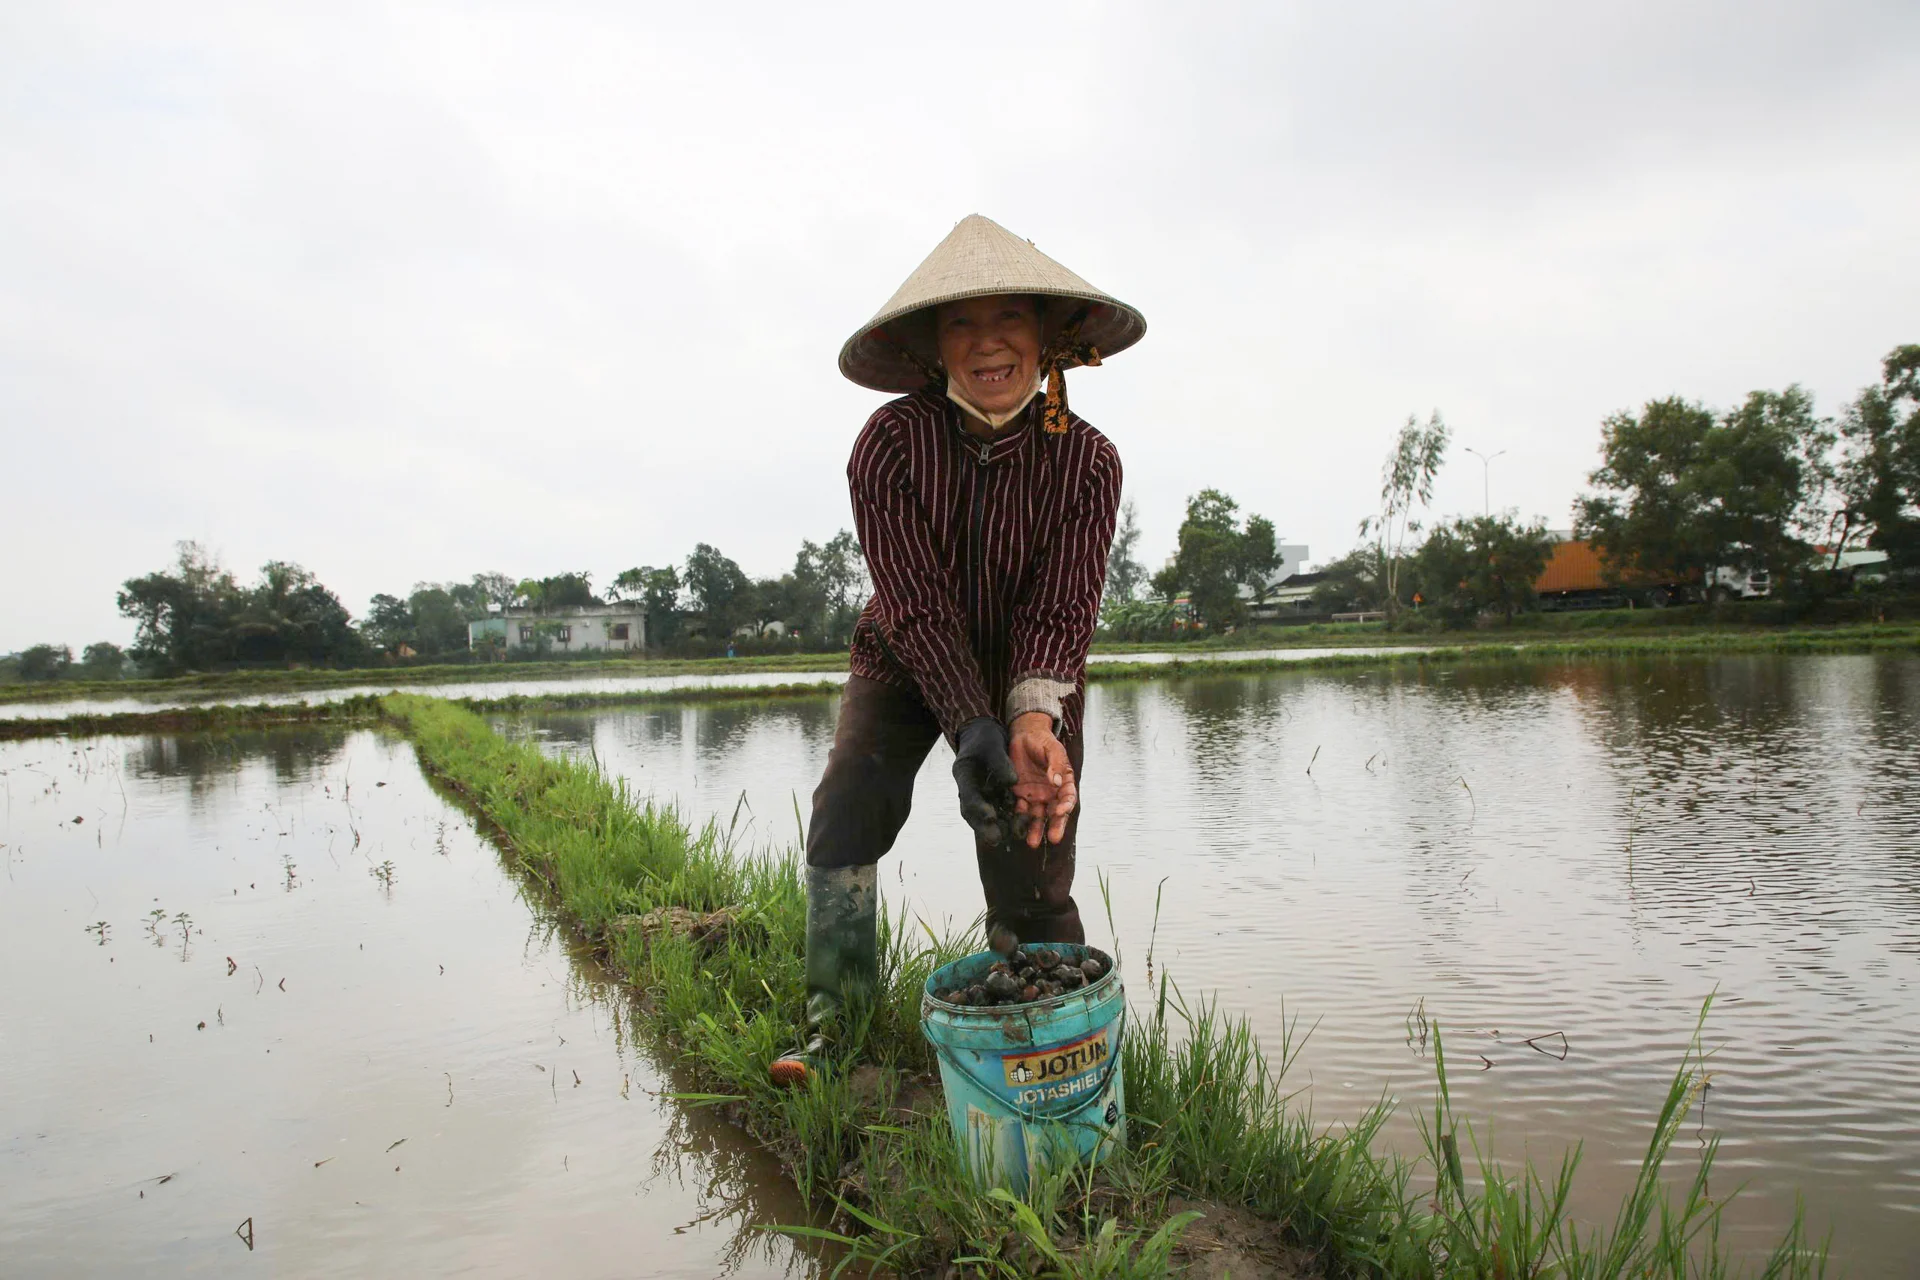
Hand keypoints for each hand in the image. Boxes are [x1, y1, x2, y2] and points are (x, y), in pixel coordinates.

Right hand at [952, 717, 1016, 844]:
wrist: (983, 736)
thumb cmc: (985, 739)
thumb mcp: (992, 746)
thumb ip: (1001, 764)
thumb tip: (1012, 782)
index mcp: (964, 774)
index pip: (968, 795)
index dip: (978, 808)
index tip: (990, 817)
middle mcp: (970, 789)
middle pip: (973, 813)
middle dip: (985, 827)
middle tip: (997, 838)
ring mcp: (979, 794)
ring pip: (985, 816)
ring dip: (998, 827)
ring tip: (1014, 833)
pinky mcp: (991, 797)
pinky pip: (998, 812)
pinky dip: (1007, 820)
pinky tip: (1022, 825)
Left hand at [1009, 712, 1075, 848]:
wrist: (1024, 735)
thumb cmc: (1043, 741)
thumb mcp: (1052, 750)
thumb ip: (1055, 764)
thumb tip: (1056, 782)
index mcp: (1063, 783)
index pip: (1067, 798)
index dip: (1066, 806)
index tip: (1061, 812)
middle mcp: (1050, 793)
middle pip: (1054, 813)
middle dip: (1054, 826)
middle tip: (1053, 839)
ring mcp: (1035, 795)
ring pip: (1037, 816)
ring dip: (1035, 829)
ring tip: (1031, 843)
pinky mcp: (1019, 793)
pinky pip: (1019, 808)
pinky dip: (1017, 816)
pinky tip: (1014, 825)